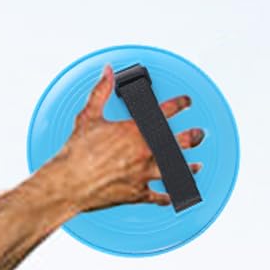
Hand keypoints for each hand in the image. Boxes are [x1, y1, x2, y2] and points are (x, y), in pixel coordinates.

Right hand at [52, 65, 204, 212]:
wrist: (70, 182)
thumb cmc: (76, 153)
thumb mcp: (89, 116)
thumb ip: (101, 91)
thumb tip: (107, 72)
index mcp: (135, 130)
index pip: (165, 112)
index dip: (179, 105)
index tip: (186, 102)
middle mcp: (144, 152)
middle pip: (178, 143)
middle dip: (192, 138)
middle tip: (199, 135)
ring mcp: (143, 174)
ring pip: (175, 171)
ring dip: (188, 168)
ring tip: (197, 166)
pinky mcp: (137, 193)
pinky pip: (158, 197)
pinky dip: (167, 197)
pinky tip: (172, 197)